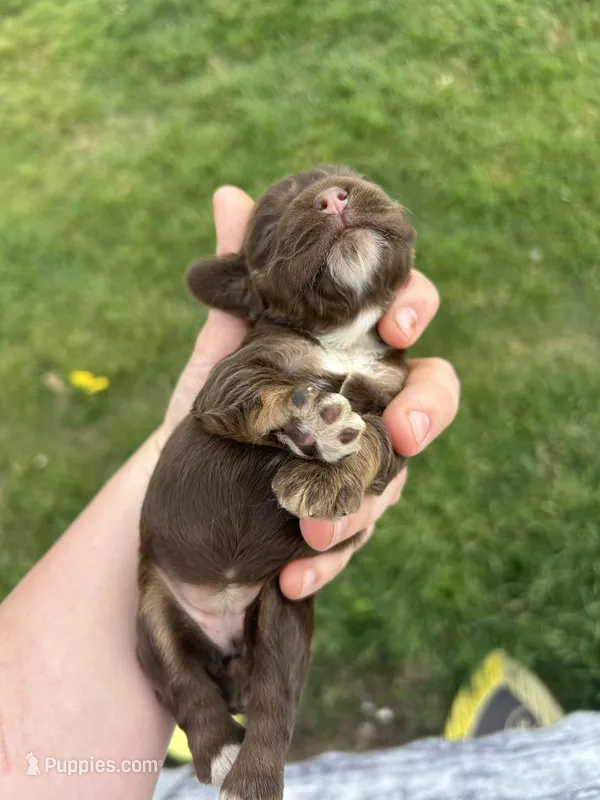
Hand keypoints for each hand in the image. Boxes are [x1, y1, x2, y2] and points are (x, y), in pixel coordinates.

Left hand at [159, 187, 459, 600]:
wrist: (172, 506)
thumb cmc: (207, 421)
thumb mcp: (218, 356)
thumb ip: (239, 289)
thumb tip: (231, 194)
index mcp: (346, 360)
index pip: (403, 321)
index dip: (415, 312)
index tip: (398, 324)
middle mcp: (366, 412)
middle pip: (430, 398)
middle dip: (428, 409)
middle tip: (402, 430)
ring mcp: (360, 470)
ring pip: (395, 481)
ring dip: (362, 506)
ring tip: (312, 527)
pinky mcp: (341, 528)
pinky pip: (351, 544)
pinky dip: (324, 562)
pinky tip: (289, 576)